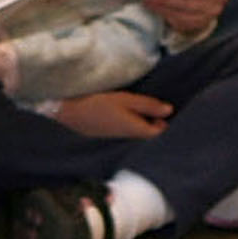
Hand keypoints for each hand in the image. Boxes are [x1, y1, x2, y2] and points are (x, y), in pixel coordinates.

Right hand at [53, 89, 175, 140]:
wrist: (68, 112)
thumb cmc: (98, 102)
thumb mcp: (126, 99)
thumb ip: (148, 105)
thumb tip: (169, 110)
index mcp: (135, 130)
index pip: (159, 134)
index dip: (165, 124)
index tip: (164, 110)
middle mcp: (127, 139)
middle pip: (147, 135)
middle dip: (154, 123)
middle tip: (154, 108)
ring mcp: (115, 138)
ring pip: (135, 133)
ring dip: (140, 123)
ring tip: (139, 107)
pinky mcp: (105, 136)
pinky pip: (123, 132)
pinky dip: (128, 124)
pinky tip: (122, 112)